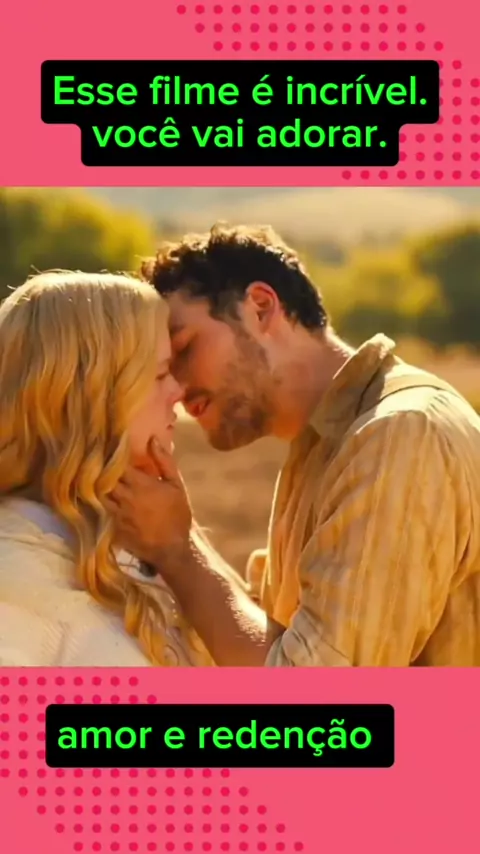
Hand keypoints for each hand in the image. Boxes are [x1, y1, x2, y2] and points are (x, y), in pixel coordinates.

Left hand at [106, 438, 191, 564]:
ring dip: (98, 485)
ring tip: (95, 477)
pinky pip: (100, 510)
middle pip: (104, 477)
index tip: (109, 448)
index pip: (118, 463)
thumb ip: (164, 461)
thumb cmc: (177, 515)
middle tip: (99, 460)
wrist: (171, 549)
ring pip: (99, 493)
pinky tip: (97, 498)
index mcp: (140, 483)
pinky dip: (98, 502)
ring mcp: (116, 512)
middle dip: (102, 468)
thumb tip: (152, 438)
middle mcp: (124, 496)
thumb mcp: (176, 485)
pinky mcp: (112, 526)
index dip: (112, 455)